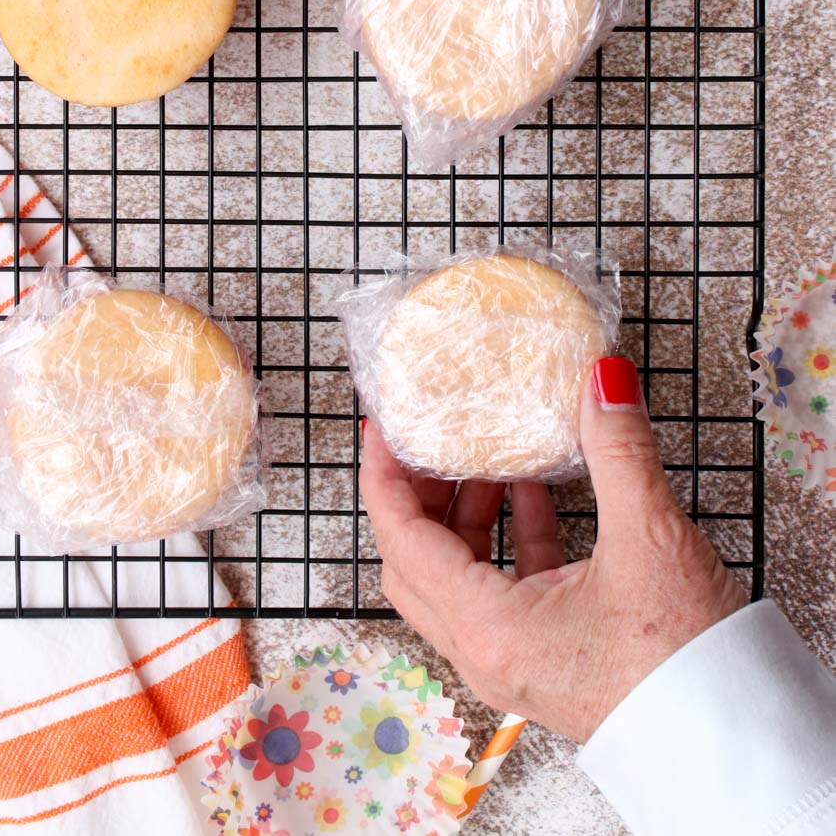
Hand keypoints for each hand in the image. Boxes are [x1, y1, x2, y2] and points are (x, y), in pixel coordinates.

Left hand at [359, 356, 746, 742]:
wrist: (735, 742)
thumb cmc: (685, 660)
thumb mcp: (649, 537)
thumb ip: (618, 449)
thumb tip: (604, 377)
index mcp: (487, 626)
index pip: (402, 540)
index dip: (385, 478)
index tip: (384, 429)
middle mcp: (488, 651)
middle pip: (417, 562)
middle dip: (418, 495)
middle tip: (428, 441)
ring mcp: (516, 660)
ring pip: (460, 578)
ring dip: (466, 516)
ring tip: (489, 459)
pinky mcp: (549, 659)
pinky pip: (504, 591)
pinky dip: (509, 540)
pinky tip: (535, 497)